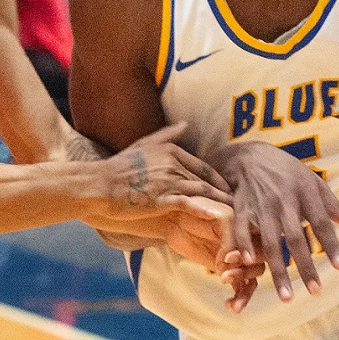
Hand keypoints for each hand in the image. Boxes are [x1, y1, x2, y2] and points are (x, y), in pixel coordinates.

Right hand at [93, 123, 232, 220]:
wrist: (98, 184)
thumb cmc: (119, 166)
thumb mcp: (144, 144)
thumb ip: (167, 134)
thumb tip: (185, 123)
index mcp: (173, 152)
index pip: (204, 167)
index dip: (219, 179)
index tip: (229, 189)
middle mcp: (175, 164)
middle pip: (207, 181)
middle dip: (225, 194)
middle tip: (240, 205)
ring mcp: (169, 180)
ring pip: (203, 192)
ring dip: (221, 204)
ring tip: (235, 215)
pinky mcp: (161, 197)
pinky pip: (189, 203)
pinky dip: (205, 209)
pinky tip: (218, 216)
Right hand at [214, 142, 338, 302]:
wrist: (249, 156)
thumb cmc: (287, 172)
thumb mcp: (312, 182)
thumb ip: (333, 205)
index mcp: (305, 192)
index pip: (321, 221)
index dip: (331, 244)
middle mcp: (284, 200)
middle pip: (295, 237)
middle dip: (305, 265)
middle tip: (316, 291)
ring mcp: (262, 205)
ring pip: (270, 242)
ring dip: (278, 270)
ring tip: (287, 297)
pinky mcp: (242, 208)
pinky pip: (242, 231)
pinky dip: (245, 248)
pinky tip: (249, 266)